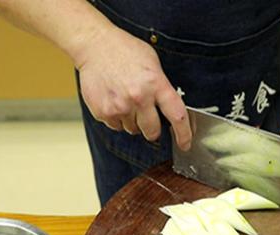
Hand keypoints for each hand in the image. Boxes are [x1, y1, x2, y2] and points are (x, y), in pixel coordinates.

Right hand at [75, 25, 191, 148]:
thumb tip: (170, 111)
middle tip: (147, 117)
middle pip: (152, 131)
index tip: (185, 144)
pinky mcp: (103, 112)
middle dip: (152, 129)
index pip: (177, 116)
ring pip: (133, 130)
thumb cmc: (125, 51)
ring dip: (133, 121)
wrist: (95, 46)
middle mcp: (139, 98)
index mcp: (156, 84)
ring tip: (126, 100)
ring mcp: (119, 107)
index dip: (184, 134)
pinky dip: (117, 118)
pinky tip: (114, 100)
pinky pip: (115, 126)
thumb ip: (162, 87)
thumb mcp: (153, 63)